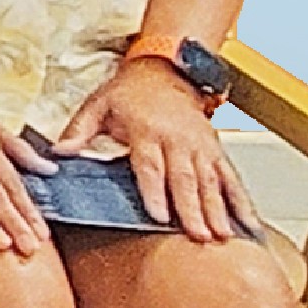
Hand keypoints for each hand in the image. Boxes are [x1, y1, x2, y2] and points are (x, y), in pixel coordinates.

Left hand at [60, 55, 256, 239]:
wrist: (167, 70)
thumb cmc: (130, 92)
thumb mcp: (99, 105)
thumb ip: (79, 130)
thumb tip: (59, 153)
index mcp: (146, 131)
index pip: (150, 166)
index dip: (155, 191)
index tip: (160, 216)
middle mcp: (177, 140)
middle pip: (185, 179)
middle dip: (192, 210)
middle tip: (199, 237)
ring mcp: (200, 147)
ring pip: (211, 182)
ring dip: (218, 210)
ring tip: (223, 236)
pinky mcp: (216, 151)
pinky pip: (231, 178)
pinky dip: (242, 202)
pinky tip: (248, 225)